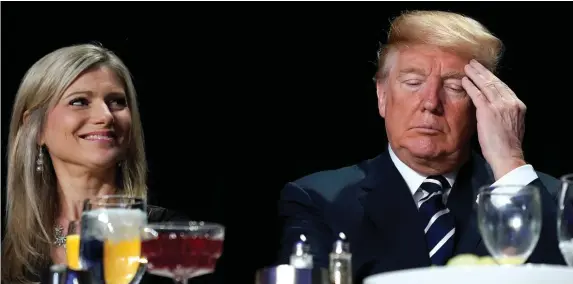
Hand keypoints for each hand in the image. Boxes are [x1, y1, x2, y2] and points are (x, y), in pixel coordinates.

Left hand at [462, 59, 526, 179]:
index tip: (484, 72)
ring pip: (486, 85)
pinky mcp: (488, 111)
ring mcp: (500, 106)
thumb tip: (491, 105)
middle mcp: (511, 102)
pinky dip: (470, 86)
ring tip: (467, 67)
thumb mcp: (510, 123)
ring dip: (475, 75)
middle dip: (483, 72)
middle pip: (495, 82)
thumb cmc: (506, 145)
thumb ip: (503, 112)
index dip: (492, 78)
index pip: (503, 87)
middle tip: (473, 63)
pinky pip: (477, 95)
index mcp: (518, 105)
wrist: (507, 156)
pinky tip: (464, 80)